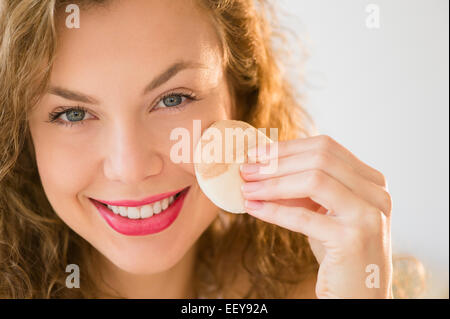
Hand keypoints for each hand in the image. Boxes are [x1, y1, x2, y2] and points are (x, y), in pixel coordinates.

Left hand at [240, 135, 392, 297]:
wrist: (360, 296)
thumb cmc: (339, 252)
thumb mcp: (324, 212)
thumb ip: (304, 188)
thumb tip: (262, 167)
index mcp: (371, 181)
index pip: (325, 147)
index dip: (287, 148)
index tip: (256, 153)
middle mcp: (376, 193)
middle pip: (319, 159)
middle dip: (276, 163)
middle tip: (246, 170)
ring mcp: (368, 215)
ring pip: (313, 180)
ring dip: (272, 183)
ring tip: (246, 189)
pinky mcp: (351, 239)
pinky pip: (304, 217)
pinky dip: (274, 211)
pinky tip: (253, 209)